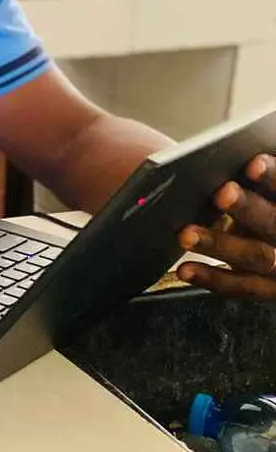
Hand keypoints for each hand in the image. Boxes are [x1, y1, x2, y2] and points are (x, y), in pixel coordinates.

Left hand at [177, 154, 275, 299]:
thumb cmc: (264, 209)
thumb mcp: (265, 196)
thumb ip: (257, 183)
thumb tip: (232, 161)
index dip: (274, 176)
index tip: (252, 163)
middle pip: (274, 222)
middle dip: (248, 207)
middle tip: (221, 193)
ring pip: (255, 255)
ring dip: (220, 243)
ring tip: (186, 234)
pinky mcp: (270, 290)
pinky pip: (241, 286)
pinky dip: (211, 278)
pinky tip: (184, 269)